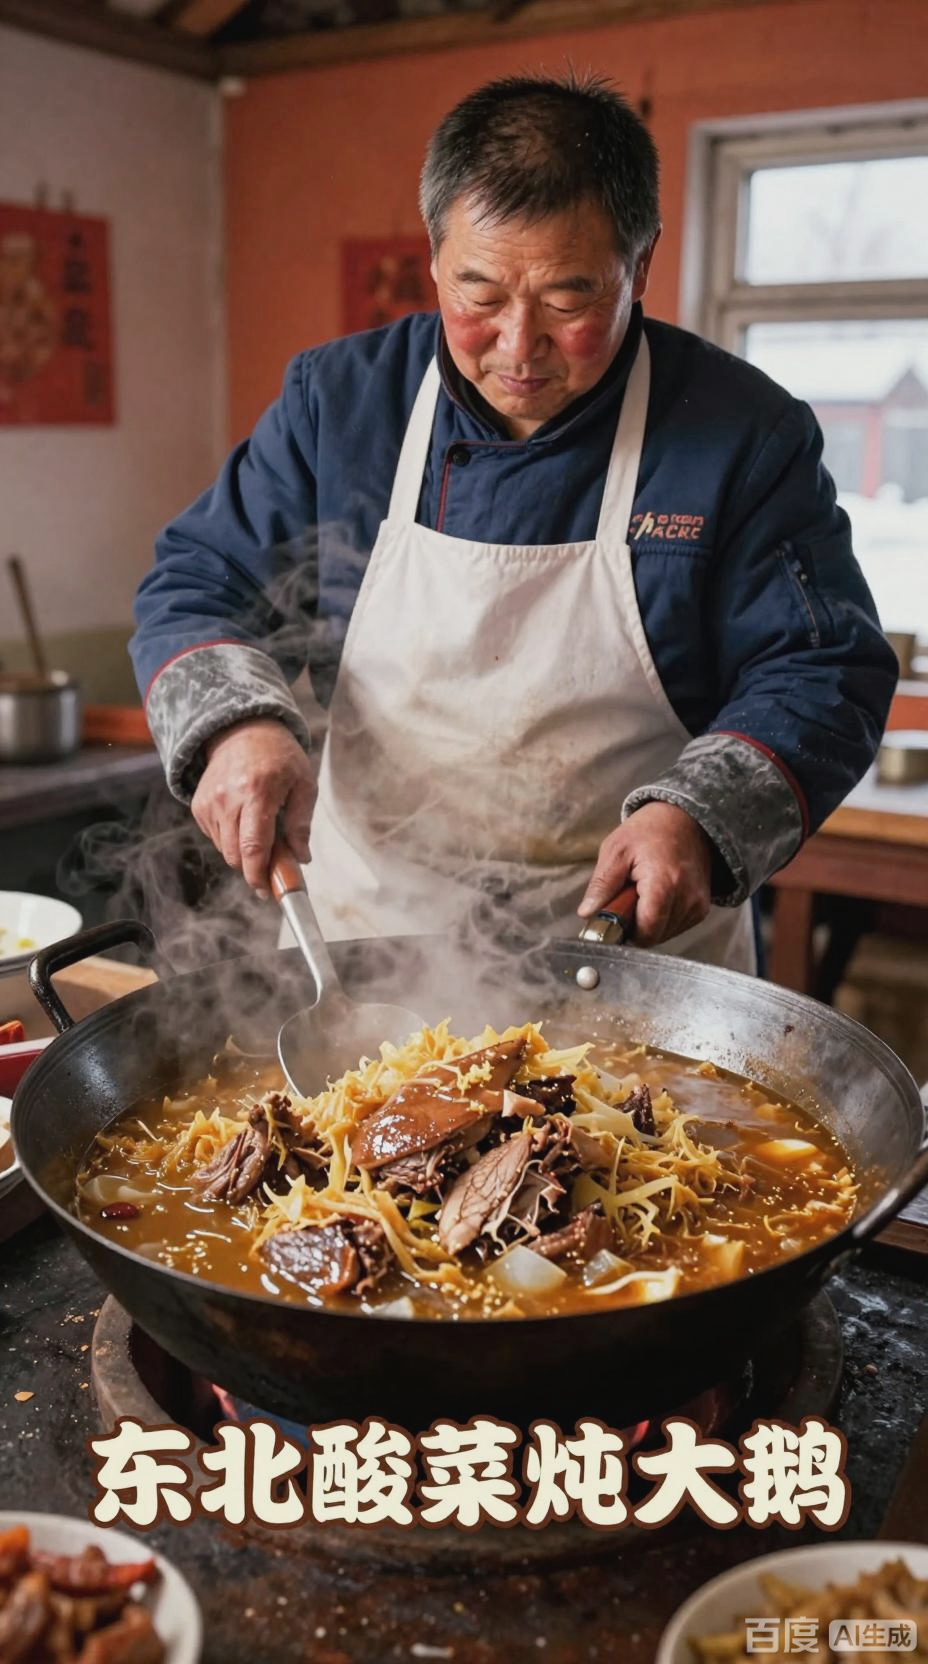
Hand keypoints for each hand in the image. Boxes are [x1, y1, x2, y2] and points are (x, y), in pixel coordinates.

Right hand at [191, 718, 314, 896]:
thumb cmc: (280, 757)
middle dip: (253, 869)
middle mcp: (229, 798)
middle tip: (273, 865)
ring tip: (260, 833)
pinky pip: (215, 836)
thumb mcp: (304, 784)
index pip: (253, 847)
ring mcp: (210, 801)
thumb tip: (301, 859)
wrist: (243, 731)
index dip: (259, 875)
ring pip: (224, 849)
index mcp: (258, 792)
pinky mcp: (199, 804)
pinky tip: (243, 821)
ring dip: (243, 853)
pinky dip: (230, 839)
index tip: (268, 891)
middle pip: (235, 855)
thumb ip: (301, 824)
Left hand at [577, 802, 711, 947]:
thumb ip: (602, 885)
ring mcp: (697, 905)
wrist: (685, 819)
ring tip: (644, 892)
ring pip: (664, 934)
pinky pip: (675, 927)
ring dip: (649, 921)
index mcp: (664, 884)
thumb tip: (588, 912)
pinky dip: (662, 918)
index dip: (625, 929)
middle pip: (653, 936)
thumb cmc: (650, 830)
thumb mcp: (616, 850)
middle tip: (628, 896)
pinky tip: (657, 896)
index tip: (615, 915)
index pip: (645, 931)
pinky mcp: (702, 908)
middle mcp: (687, 899)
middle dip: (635, 923)